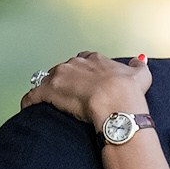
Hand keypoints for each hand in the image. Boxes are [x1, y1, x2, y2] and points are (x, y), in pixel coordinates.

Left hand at [21, 51, 152, 125]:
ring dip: (45, 90)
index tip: (82, 82)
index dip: (81, 71)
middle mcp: (75, 63)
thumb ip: (139, 65)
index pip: (83, 60)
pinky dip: (29, 102)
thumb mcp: (141, 75)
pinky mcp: (48, 91)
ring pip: (46, 80)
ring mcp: (60, 76)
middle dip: (63, 81)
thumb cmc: (128, 92)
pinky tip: (28, 109)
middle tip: (66, 96)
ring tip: (45, 104)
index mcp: (94, 59)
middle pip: (63, 69)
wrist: (116, 103)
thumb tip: (140, 60)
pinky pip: (32, 95)